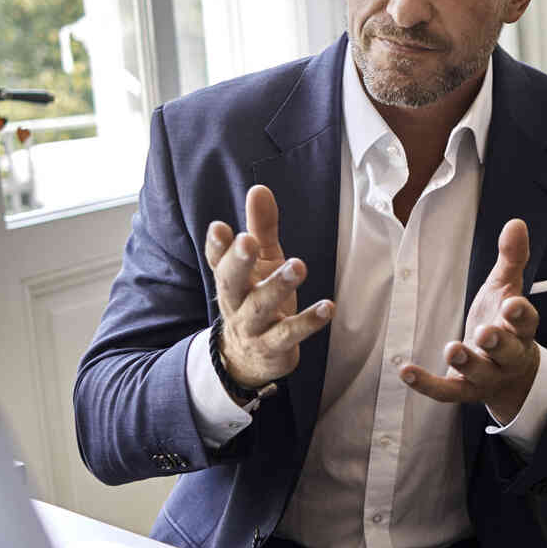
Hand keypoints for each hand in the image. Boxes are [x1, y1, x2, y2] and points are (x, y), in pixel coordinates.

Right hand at [203, 184, 333, 395]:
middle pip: (230, 282)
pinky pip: (289, 334)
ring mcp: (253, 327)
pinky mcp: (274, 346)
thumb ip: (261, 227)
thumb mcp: (262, 262)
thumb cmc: (258, 298)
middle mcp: (236, 302)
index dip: (217, 245)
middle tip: (247, 241)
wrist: (250, 358)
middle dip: (238, 262)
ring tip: (298, 266)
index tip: (220, 226)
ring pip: (261, 307)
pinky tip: (328, 307)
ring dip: (278, 286)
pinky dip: (308, 322)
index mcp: (231, 279)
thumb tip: (259, 189)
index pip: (218, 260)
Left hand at [401, 218, 540, 422]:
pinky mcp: (463, 390)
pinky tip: (406, 370)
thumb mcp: (507, 290)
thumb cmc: (504, 325)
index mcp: (521, 331)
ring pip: (479, 373)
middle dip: (497, 342)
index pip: (527, 323)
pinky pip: (446, 391)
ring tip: (452, 348)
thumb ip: (511, 259)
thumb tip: (516, 223)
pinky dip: (426, 384)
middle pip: (507, 352)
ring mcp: (486, 377)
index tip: (513, 304)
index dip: (521, 315)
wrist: (509, 378)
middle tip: (485, 332)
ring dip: (466, 362)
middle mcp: (508, 357)